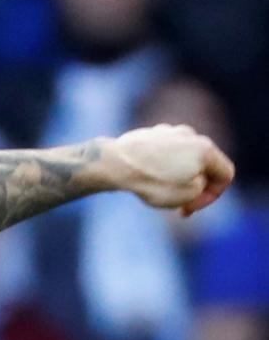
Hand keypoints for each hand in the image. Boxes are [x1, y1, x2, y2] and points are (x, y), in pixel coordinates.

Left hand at [105, 125, 234, 216]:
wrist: (114, 164)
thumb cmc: (153, 181)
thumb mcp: (188, 195)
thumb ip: (202, 187)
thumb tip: (195, 178)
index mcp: (206, 148)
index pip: (225, 173)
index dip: (213, 196)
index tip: (192, 208)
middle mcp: (190, 134)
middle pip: (203, 165)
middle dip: (194, 187)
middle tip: (178, 206)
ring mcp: (168, 132)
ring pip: (181, 159)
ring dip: (176, 178)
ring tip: (159, 192)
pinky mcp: (147, 134)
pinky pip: (161, 155)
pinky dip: (159, 169)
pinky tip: (144, 179)